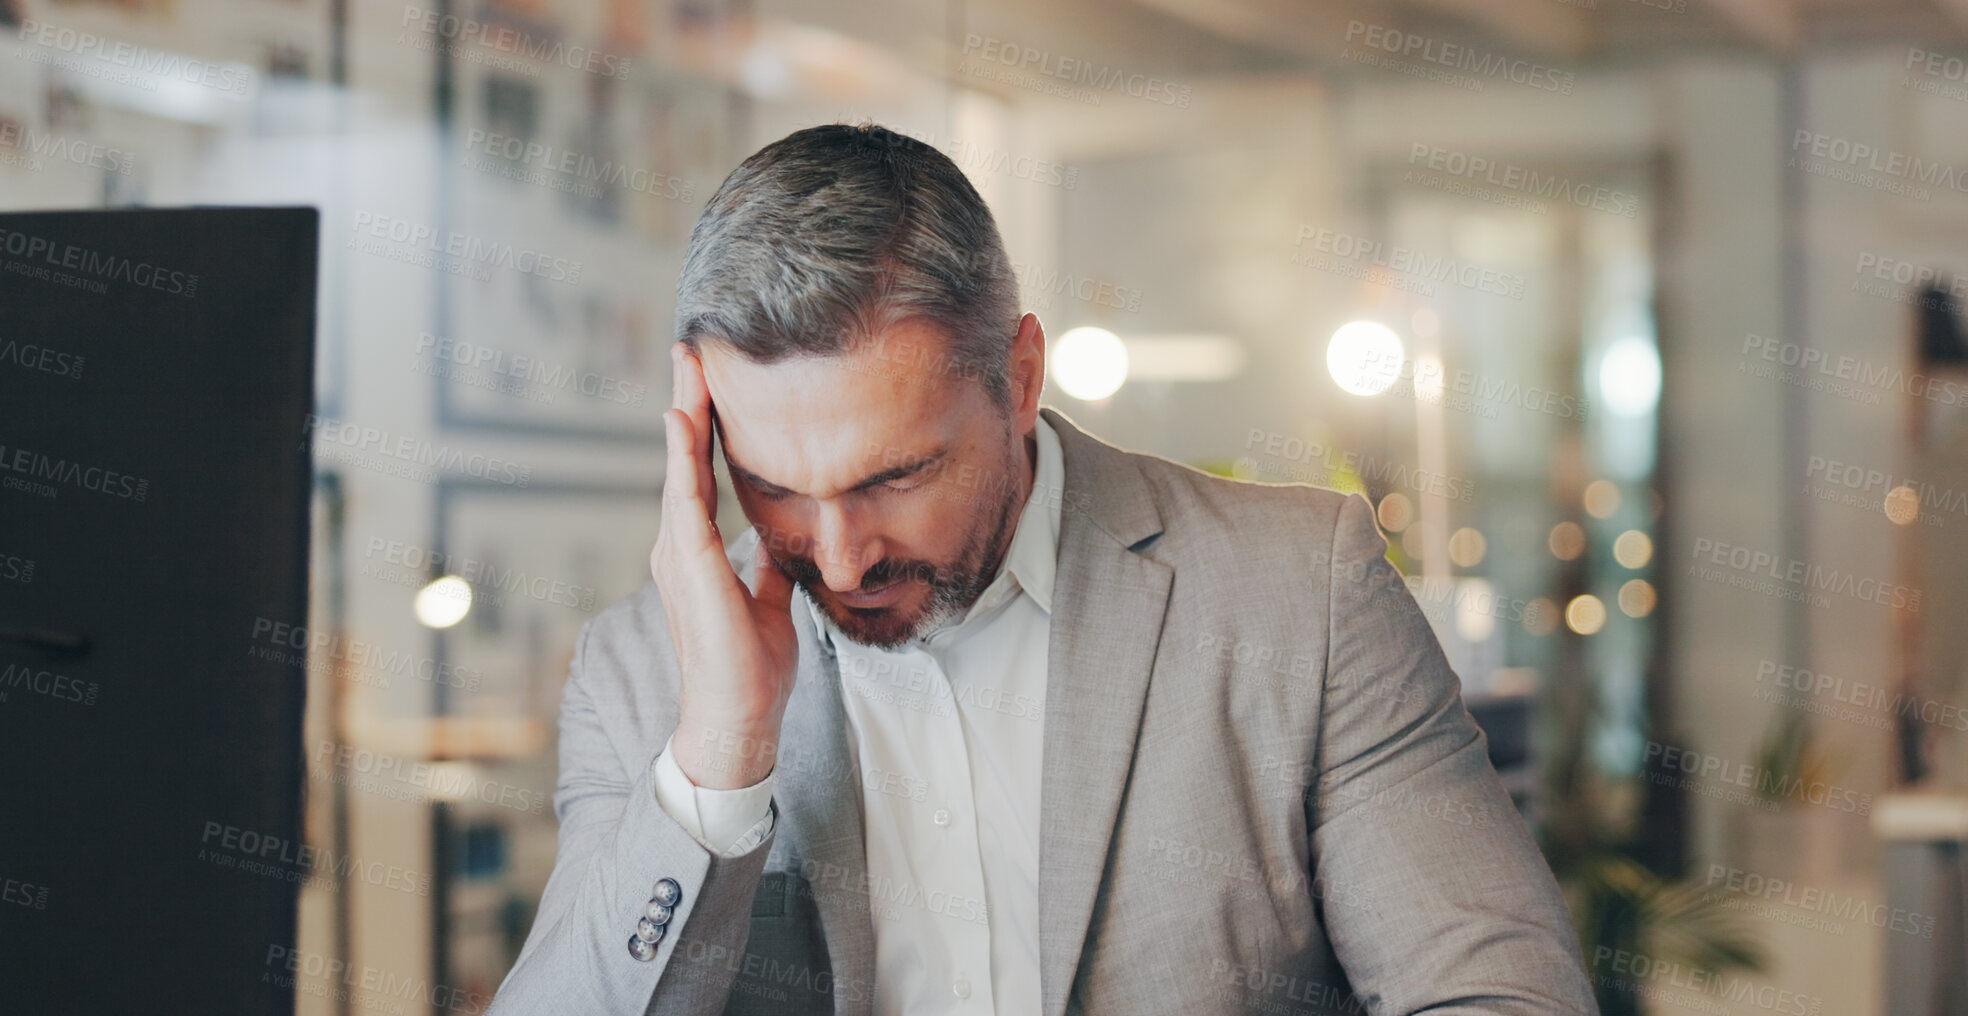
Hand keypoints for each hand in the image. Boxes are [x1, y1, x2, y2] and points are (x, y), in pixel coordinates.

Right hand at [654, 342, 798, 788]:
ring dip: (685, 415)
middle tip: (691, 349)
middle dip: (689, 403)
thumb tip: (783, 539)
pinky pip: (686, 501)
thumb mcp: (769, 602)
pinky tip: (687, 420)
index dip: (706, 427)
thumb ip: (768, 568)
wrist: (737, 720)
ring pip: (680, 469)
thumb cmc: (749, 670)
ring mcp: (680, 556)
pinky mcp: (691, 569)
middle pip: (684, 460)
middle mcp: (680, 547)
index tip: (711, 381)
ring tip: (688, 366)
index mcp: (698, 553)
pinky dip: (685, 458)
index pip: (702, 475)